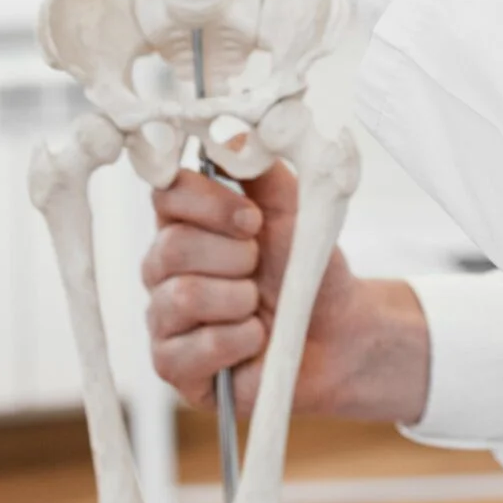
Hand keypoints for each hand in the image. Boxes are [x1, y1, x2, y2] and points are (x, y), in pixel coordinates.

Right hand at [143, 165, 429, 424]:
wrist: (339, 333)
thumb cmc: (306, 270)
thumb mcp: (295, 208)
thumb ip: (261, 168)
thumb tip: (231, 136)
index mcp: (185, 222)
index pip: (165, 195)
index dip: (210, 205)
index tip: (254, 220)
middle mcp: (163, 268)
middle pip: (171, 248)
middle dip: (235, 259)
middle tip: (259, 269)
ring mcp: (164, 318)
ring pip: (182, 297)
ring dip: (239, 300)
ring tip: (259, 306)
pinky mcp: (173, 366)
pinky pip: (190, 349)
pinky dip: (237, 341)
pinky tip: (253, 339)